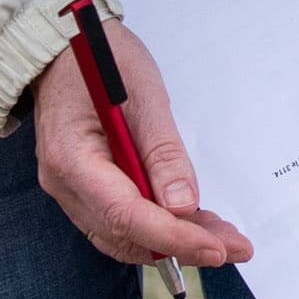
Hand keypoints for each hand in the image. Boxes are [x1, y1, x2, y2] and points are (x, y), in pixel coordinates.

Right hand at [31, 25, 248, 270]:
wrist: (64, 50)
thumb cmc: (101, 61)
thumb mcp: (143, 96)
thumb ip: (162, 153)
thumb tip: (184, 205)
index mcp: (72, 159)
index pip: (126, 216)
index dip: (174, 238)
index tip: (216, 248)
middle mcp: (65, 184)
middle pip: (127, 235)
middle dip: (183, 246)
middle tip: (235, 246)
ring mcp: (71, 190)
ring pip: (124, 236)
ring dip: (174, 242)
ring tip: (222, 236)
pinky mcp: (84, 190)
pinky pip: (120, 222)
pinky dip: (157, 228)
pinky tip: (191, 222)